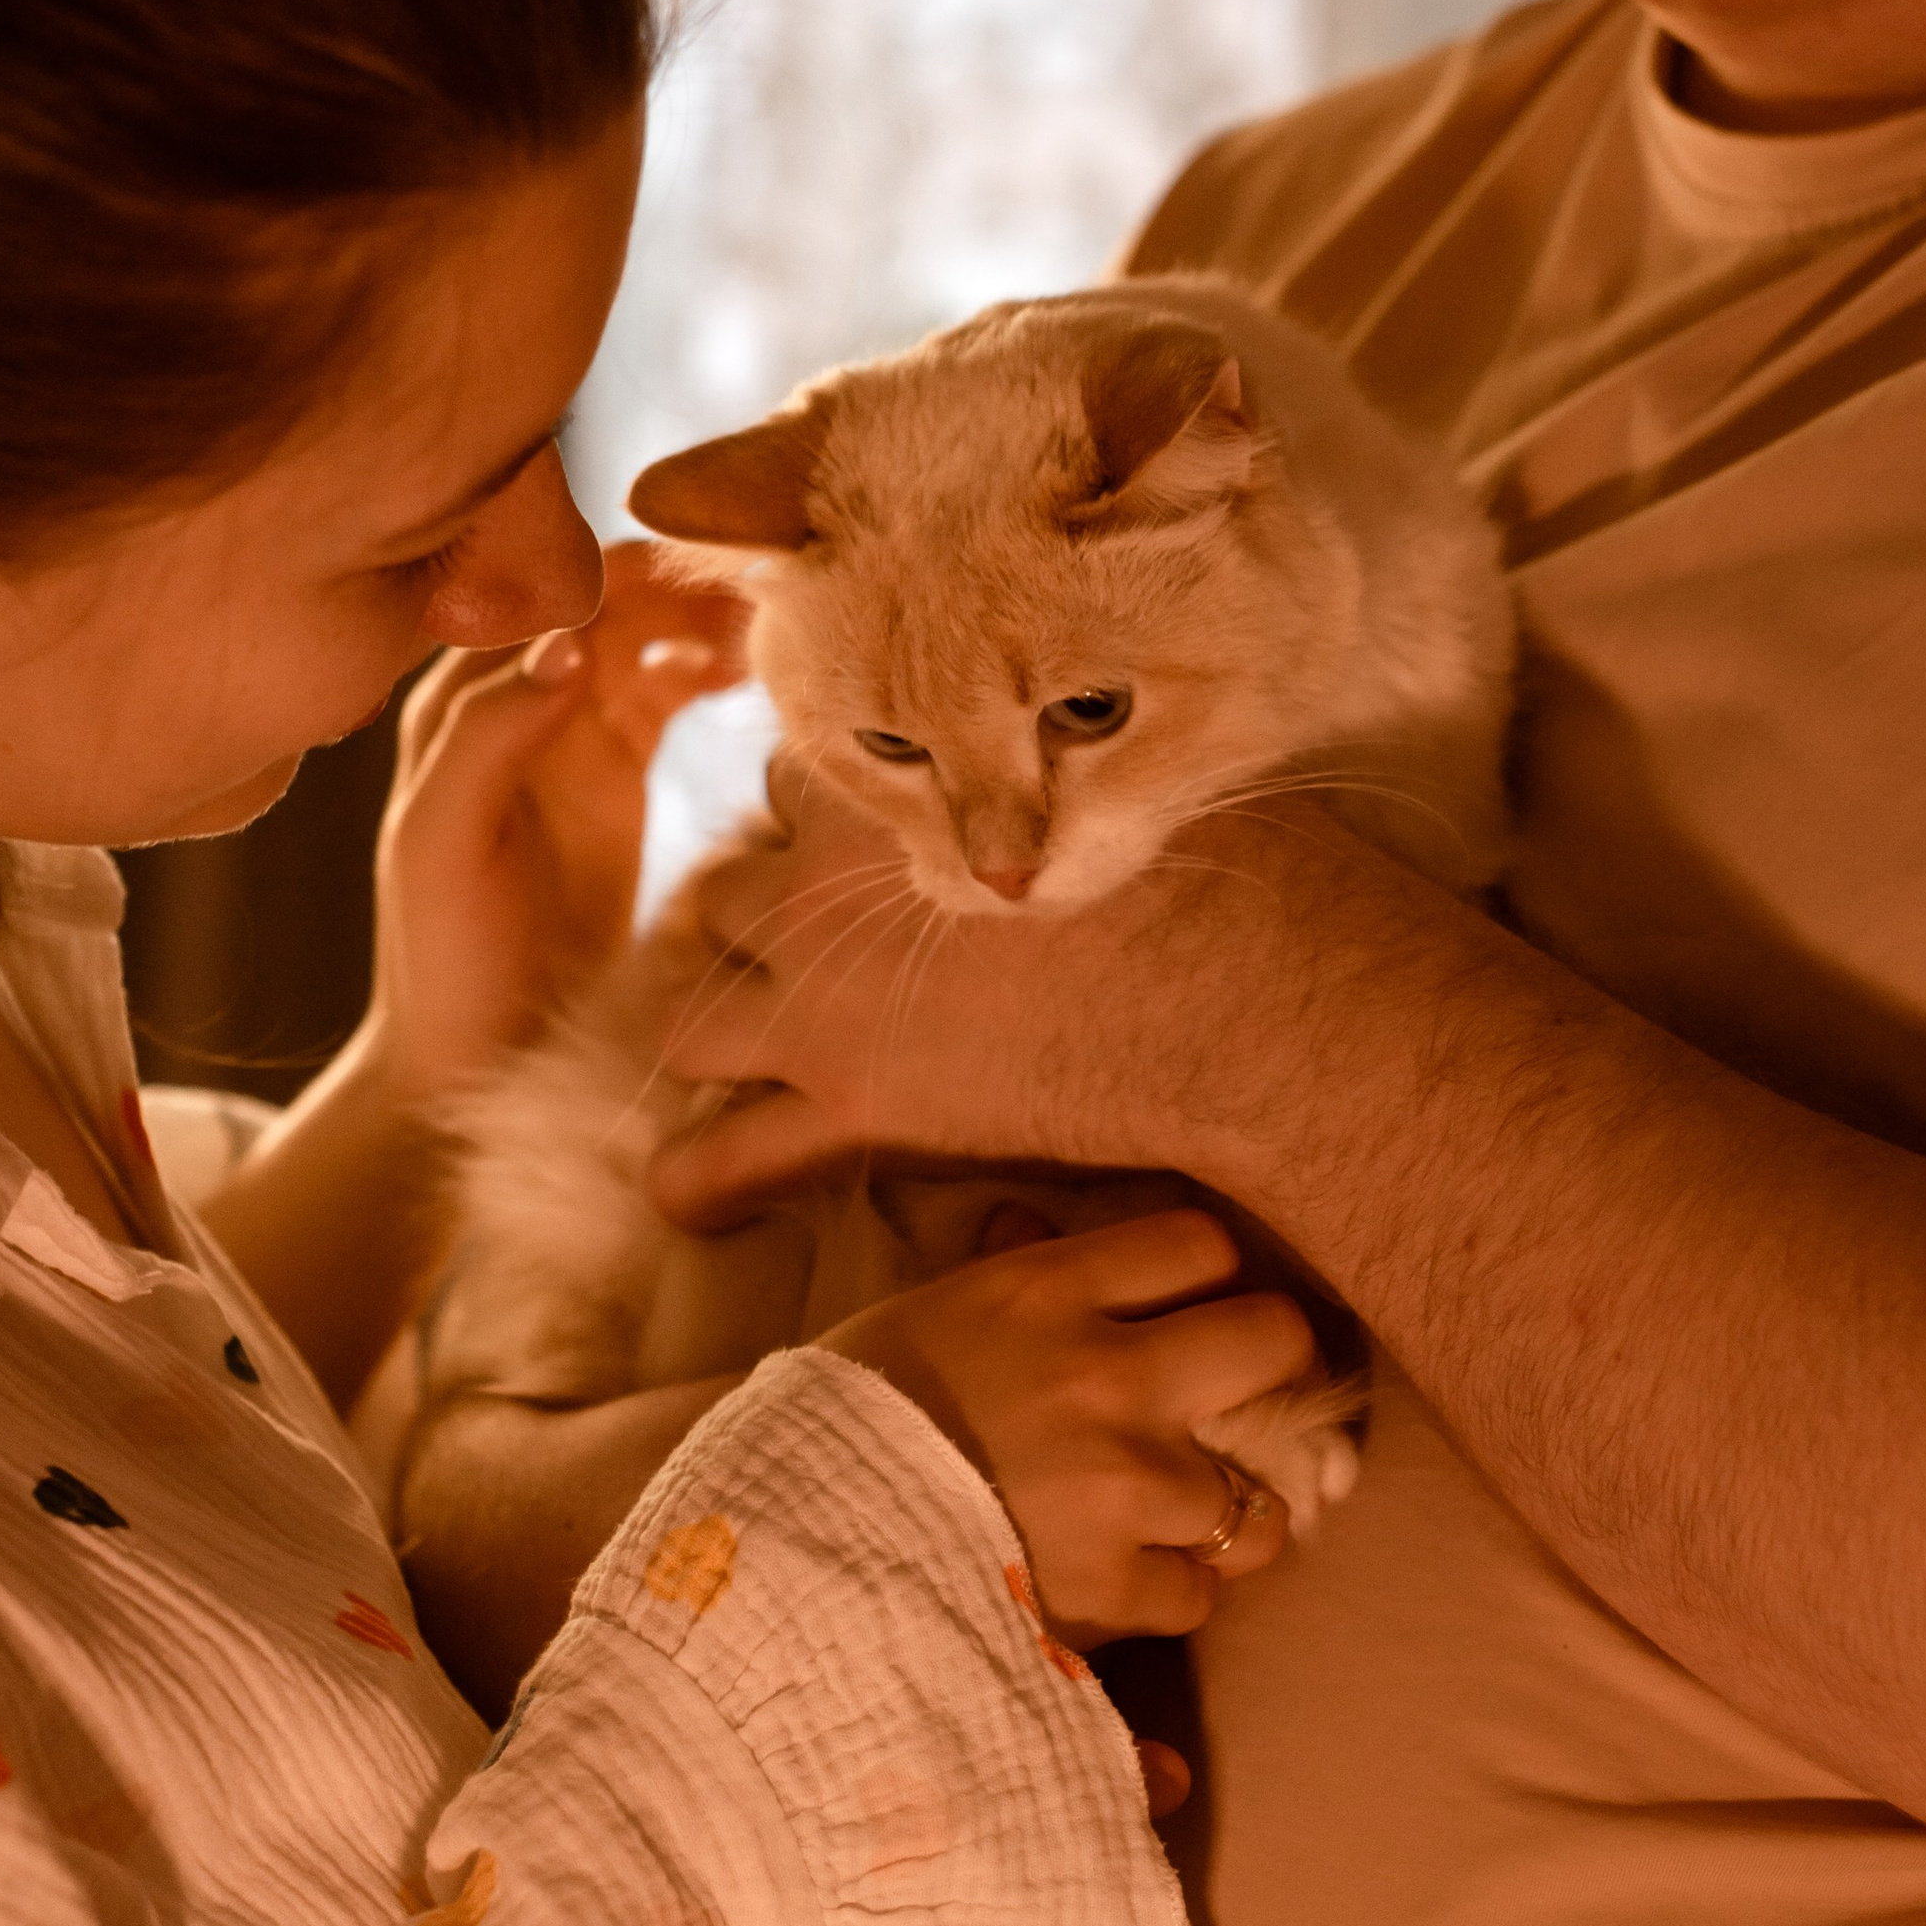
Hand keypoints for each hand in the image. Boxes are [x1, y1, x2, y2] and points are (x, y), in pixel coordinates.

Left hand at [367, 544, 745, 1104]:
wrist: (476, 1050)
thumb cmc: (441, 954)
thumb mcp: (441, 843)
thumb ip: (486, 737)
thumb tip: (568, 642)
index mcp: (460, 698)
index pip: (542, 594)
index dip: (619, 573)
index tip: (698, 578)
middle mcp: (514, 695)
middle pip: (605, 595)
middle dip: (677, 584)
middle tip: (755, 606)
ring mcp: (570, 728)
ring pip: (645, 630)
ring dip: (702, 618)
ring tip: (764, 640)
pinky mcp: (618, 768)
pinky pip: (670, 687)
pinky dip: (711, 666)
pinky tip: (752, 679)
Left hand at [648, 771, 1176, 1222]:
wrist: (1231, 1004)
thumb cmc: (1206, 874)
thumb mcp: (1116, 773)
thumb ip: (1052, 759)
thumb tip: (1079, 727)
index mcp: (875, 796)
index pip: (794, 779)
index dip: (838, 821)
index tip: (881, 850)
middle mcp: (817, 895)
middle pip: (732, 894)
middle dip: (770, 925)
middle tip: (840, 960)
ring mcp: (820, 1009)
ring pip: (696, 1019)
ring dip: (731, 1033)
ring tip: (774, 1066)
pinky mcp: (852, 1110)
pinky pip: (722, 1159)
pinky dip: (702, 1178)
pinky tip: (694, 1198)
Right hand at [817, 1208, 1317, 1639]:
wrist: (778, 1546)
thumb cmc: (843, 1420)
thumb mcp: (919, 1316)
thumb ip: (1003, 1274)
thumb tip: (1029, 1222)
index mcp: (1048, 1290)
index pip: (1201, 1244)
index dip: (1206, 1281)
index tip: (1189, 1312)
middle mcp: (1107, 1374)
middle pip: (1274, 1343)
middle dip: (1270, 1377)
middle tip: (1239, 1407)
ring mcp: (1123, 1484)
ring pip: (1258, 1500)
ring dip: (1226, 1520)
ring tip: (1175, 1525)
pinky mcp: (1114, 1585)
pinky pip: (1197, 1595)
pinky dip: (1165, 1598)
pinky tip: (1117, 1588)